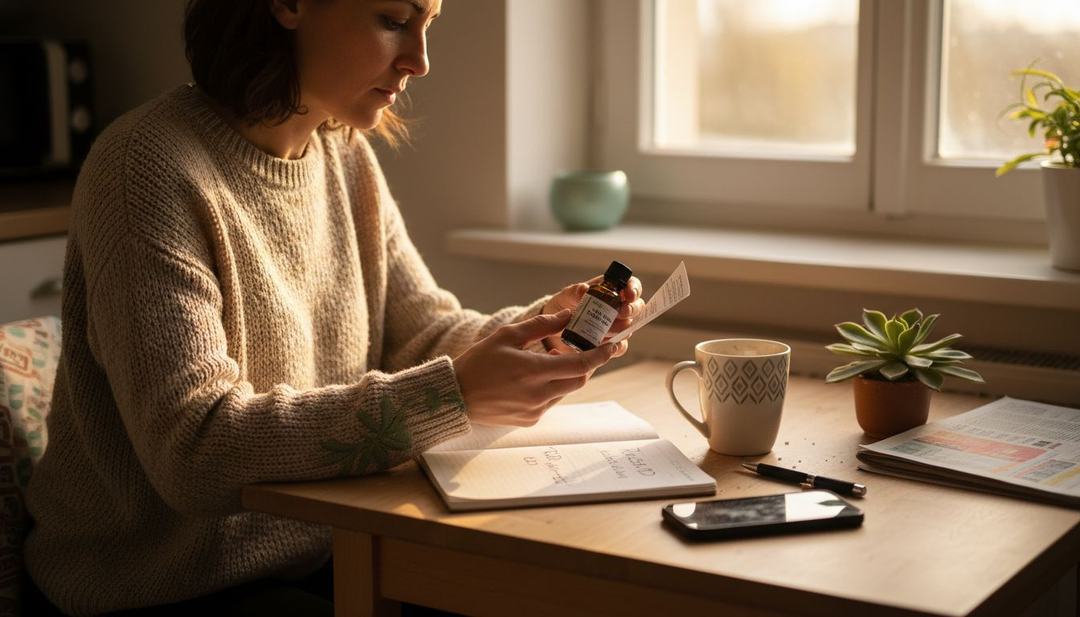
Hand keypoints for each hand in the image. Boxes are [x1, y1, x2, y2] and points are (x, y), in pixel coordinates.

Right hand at [453, 310, 621, 425]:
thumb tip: (568, 316)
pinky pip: (551, 402)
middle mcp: (538, 394)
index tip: (612, 347)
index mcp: (534, 371)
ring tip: (546, 361)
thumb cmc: (479, 362)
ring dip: (565, 376)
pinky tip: (532, 379)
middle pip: (579, 380)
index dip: (601, 355)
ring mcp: (535, 410)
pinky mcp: (530, 420)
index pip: (581, 364)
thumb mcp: (508, 335)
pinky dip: (551, 389)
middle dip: (584, 365)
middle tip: (577, 350)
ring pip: (565, 391)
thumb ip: (541, 324)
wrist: (455, 397)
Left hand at [541, 275, 643, 353]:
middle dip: (631, 310)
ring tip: (607, 329)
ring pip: (629, 328)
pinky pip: (620, 347)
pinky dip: (616, 346)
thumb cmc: (565, 305)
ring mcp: (616, 327)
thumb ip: (574, 292)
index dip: (634, 289)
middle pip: (636, 308)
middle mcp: (618, 308)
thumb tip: (584, 289)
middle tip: (621, 312)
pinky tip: (606, 345)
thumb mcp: (567, 296)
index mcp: (612, 290)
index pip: (631, 285)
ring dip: (621, 329)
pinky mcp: (610, 344)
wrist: (554, 327)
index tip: (629, 295)